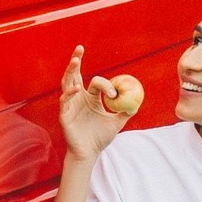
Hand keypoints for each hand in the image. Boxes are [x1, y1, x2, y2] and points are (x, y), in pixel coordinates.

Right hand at [57, 45, 130, 162]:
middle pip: (75, 75)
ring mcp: (69, 105)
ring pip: (67, 84)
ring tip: (75, 60)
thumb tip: (138, 101)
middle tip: (80, 48)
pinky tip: (76, 89)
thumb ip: (126, 111)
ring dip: (70, 71)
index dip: (106, 85)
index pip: (95, 82)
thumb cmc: (100, 138)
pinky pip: (64, 102)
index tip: (114, 94)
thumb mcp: (117, 123)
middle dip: (76, 60)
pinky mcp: (64, 115)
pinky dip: (69, 94)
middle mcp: (78, 98)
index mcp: (90, 98)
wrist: (89, 153)